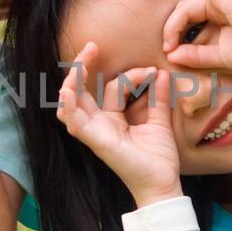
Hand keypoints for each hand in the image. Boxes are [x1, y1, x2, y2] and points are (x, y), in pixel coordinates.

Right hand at [57, 43, 181, 204]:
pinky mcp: (96, 141)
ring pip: (71, 103)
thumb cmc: (158, 158)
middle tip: (93, 46)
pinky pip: (75, 123)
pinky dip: (69, 106)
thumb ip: (158, 98)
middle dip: (84, 66)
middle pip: (82, 91)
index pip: (112, 87)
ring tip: (82, 60)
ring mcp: (95, 133)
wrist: (163, 184)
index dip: (131, 75)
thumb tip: (160, 73)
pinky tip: (68, 91)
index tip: (152, 72)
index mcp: (112, 119)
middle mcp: (99, 124)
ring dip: (73, 81)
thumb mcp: (159, 121)